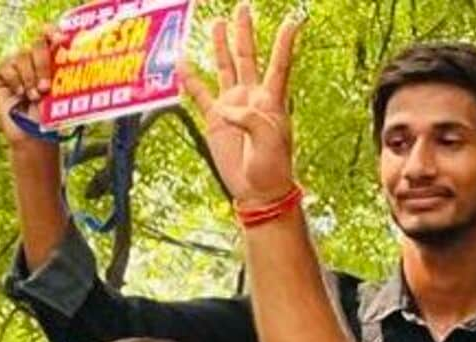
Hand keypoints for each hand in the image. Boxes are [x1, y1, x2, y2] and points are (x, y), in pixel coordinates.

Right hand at [0, 28, 63, 145]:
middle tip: (46, 87)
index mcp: (49, 59)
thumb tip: (68, 51)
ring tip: (33, 97)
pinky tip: (19, 94)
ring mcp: (15, 65)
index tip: (60, 39)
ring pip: (22, 55)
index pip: (49, 36)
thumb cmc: (49, 116)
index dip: (52, 32)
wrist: (32, 135)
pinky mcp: (0, 75)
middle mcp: (32, 59)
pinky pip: (7, 67)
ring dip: (29, 78)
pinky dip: (15, 80)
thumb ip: (61, 71)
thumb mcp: (60, 92)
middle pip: (36, 44)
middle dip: (43, 64)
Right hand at [180, 4, 301, 205]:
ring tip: (217, 23)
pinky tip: (182, 63)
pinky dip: (190, 79)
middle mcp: (252, 97)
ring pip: (225, 67)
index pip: (279, 64)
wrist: (258, 190)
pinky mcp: (215, 119)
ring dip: (221, 45)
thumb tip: (225, 109)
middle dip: (245, 31)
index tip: (293, 19)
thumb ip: (251, 119)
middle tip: (243, 7)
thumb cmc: (273, 167)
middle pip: (248, 56)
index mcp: (272, 100)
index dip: (285, 42)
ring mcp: (232, 105)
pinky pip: (200, 94)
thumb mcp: (270, 141)